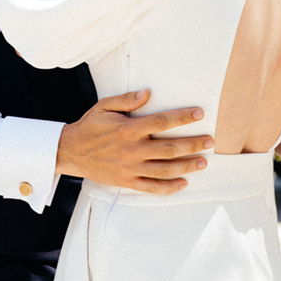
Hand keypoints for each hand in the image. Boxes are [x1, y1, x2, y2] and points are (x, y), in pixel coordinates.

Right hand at [56, 90, 213, 193]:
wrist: (70, 152)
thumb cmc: (90, 126)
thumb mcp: (104, 106)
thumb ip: (126, 100)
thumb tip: (148, 93)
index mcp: (127, 129)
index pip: (161, 122)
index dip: (182, 118)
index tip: (200, 113)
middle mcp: (131, 150)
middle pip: (168, 149)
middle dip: (192, 145)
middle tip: (210, 142)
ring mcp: (129, 168)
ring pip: (164, 170)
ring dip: (186, 166)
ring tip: (203, 162)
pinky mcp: (126, 181)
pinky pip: (151, 187)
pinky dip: (169, 187)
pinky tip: (183, 183)